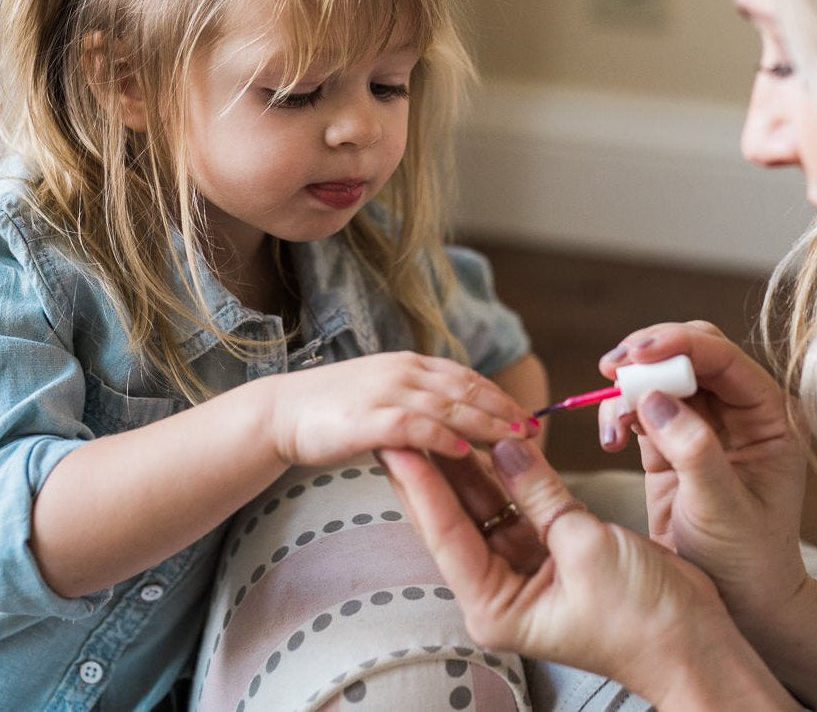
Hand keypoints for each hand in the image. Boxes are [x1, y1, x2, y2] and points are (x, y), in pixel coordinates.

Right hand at [267, 352, 531, 466]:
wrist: (282, 412)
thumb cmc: (334, 410)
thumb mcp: (383, 394)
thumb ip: (417, 400)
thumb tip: (455, 419)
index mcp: (410, 364)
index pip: (466, 377)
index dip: (500, 395)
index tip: (528, 415)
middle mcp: (404, 371)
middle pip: (467, 388)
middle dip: (504, 408)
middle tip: (535, 429)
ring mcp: (387, 392)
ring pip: (449, 405)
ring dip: (487, 423)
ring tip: (515, 441)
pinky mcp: (370, 418)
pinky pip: (416, 426)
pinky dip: (444, 438)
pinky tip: (467, 452)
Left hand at [382, 437, 797, 711]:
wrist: (695, 644)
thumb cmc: (642, 614)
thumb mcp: (584, 546)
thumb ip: (539, 492)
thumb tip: (501, 444)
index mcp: (497, 606)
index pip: (447, 531)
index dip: (420, 482)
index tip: (394, 440)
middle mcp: (503, 591)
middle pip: (458, 519)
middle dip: (434, 469)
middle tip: (404, 421)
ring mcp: (528, 571)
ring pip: (489, 508)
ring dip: (471, 466)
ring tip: (438, 420)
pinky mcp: (555, 552)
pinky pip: (523, 506)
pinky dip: (513, 474)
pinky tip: (493, 440)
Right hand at [598, 322, 808, 631]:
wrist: (738, 605)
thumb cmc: (746, 562)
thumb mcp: (724, 510)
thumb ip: (695, 452)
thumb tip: (656, 398)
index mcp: (770, 416)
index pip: (724, 358)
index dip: (679, 344)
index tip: (637, 354)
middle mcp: (741, 410)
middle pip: (691, 352)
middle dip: (649, 354)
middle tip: (610, 369)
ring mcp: (706, 422)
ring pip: (662, 374)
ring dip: (630, 386)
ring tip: (612, 422)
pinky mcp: (672, 438)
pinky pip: (642, 405)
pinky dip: (620, 412)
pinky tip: (612, 439)